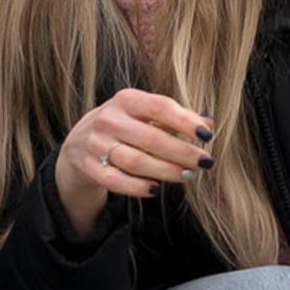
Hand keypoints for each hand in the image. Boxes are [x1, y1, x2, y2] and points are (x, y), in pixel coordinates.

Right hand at [54, 86, 213, 235]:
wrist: (81, 141)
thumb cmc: (126, 124)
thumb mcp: (146, 114)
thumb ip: (177, 118)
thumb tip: (208, 124)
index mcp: (126, 100)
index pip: (160, 107)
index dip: (185, 121)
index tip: (206, 136)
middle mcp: (109, 119)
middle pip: (151, 138)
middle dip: (182, 152)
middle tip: (204, 162)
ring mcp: (96, 144)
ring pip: (136, 162)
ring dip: (167, 171)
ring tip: (188, 175)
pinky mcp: (90, 168)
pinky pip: (117, 181)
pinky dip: (138, 187)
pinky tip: (157, 189)